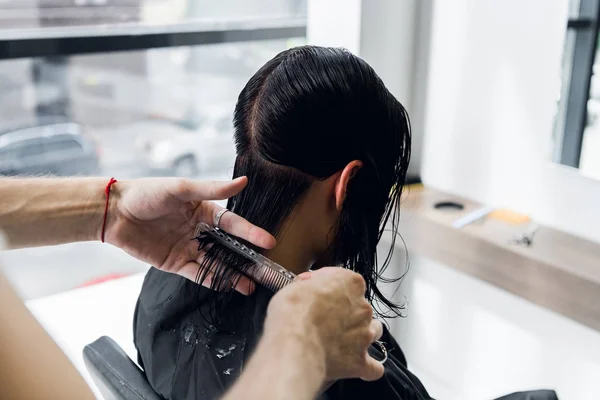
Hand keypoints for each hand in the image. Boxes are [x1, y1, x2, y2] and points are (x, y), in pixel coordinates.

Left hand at [104, 177, 274, 293]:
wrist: (114, 213)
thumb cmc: (146, 194)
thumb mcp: (180, 189)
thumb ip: (211, 189)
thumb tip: (242, 181)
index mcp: (203, 210)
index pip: (232, 224)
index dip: (250, 232)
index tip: (268, 241)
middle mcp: (199, 230)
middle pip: (228, 247)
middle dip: (246, 258)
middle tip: (265, 269)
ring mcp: (188, 248)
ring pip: (216, 263)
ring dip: (233, 273)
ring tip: (251, 285)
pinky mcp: (175, 264)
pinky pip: (197, 274)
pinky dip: (212, 280)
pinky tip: (227, 285)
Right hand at [264, 267, 384, 381]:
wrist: (294, 344)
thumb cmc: (292, 313)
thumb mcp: (296, 286)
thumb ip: (310, 286)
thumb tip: (309, 289)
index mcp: (350, 283)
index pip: (347, 281)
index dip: (331, 288)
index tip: (318, 295)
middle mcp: (363, 307)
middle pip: (361, 307)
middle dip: (346, 313)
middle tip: (324, 321)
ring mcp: (365, 334)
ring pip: (373, 332)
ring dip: (361, 335)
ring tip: (341, 342)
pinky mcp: (360, 360)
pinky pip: (373, 367)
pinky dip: (365, 367)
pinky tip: (353, 366)